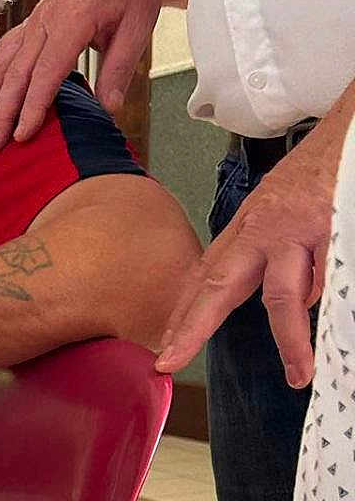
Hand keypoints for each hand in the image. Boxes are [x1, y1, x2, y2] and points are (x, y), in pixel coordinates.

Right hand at [0, 0, 178, 153]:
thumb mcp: (138, 27)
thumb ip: (119, 70)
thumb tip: (107, 110)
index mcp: (74, 18)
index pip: (46, 71)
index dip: (31, 107)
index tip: (21, 136)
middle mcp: (47, 17)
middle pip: (16, 72)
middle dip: (1, 113)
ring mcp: (35, 18)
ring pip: (2, 62)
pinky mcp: (32, 20)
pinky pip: (3, 49)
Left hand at [156, 119, 345, 385]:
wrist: (352, 126)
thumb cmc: (318, 171)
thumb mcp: (276, 210)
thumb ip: (266, 255)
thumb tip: (283, 303)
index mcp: (247, 229)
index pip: (204, 278)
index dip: (182, 316)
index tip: (165, 350)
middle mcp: (264, 230)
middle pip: (219, 286)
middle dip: (191, 328)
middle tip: (170, 361)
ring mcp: (297, 230)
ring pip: (282, 295)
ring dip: (289, 340)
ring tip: (298, 374)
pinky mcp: (332, 227)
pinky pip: (327, 275)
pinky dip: (328, 297)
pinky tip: (332, 320)